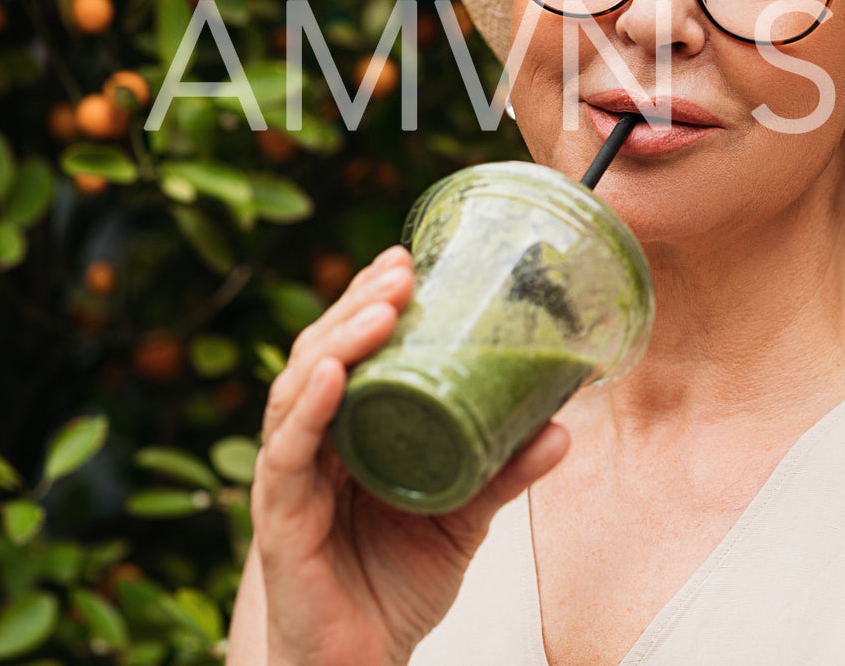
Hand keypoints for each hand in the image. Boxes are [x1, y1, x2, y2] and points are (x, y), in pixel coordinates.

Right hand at [233, 246, 568, 665]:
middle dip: (356, 304)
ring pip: (299, 391)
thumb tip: (562, 428)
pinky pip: (288, 455)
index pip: (348, 351)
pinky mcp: (282, 519)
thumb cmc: (394, 585)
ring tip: (380, 304)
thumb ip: (503, 474)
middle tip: (399, 267)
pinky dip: (309, 408)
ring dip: (338, 340)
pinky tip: (333, 374)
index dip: (369, 302)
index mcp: (350, 434)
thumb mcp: (463, 518)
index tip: (407, 258)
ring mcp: (291, 479)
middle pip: (320, 355)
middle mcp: (313, 446)